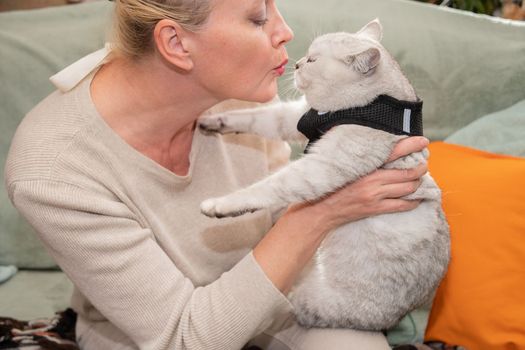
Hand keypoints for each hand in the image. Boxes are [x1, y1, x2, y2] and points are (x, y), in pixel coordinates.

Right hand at [312, 136, 428, 229]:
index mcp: (364, 166)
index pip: (393, 152)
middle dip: (420, 168)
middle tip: (423, 164)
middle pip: (407, 172)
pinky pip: (402, 205)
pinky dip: (414, 201)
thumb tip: (369, 142)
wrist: (320, 209)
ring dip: (418, 183)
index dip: (411, 145)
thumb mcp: (341, 164)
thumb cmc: (329, 185)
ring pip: (408, 188)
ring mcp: (375, 196)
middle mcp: (372, 181)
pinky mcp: (376, 209)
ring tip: (419, 179)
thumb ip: (356, 154)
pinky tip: (417, 198)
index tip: (423, 142)